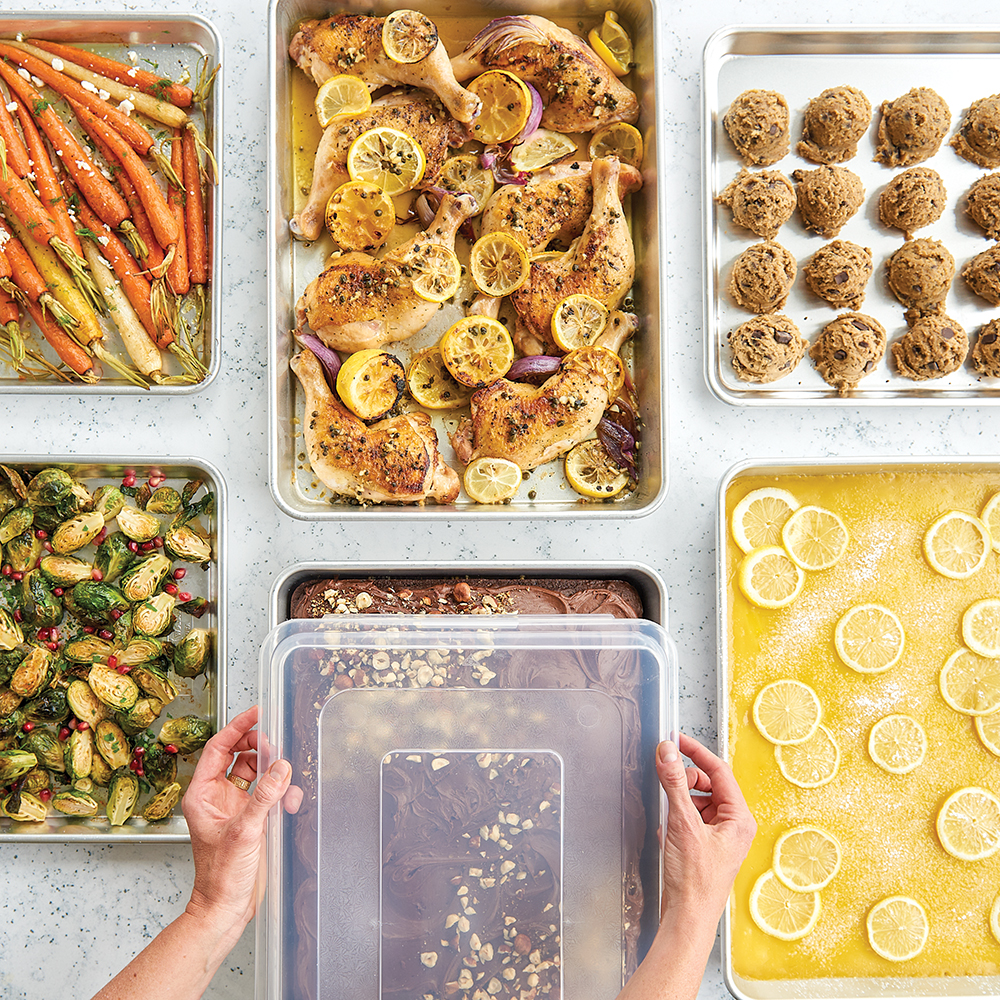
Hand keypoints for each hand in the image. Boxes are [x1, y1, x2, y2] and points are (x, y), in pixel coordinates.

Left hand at [181, 706, 302, 933]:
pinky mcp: (251, 817)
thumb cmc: (220, 876)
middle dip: (262, 751)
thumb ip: (265, 796)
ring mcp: (234, 806)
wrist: (226, 907)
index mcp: (202, 794)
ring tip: (286, 784)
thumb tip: (281, 766)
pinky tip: (289, 803)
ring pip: (257, 773)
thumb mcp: (244, 831)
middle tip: (278, 748)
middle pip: (240, 756)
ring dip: (275, 775)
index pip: (219, 748)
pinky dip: (281, 793)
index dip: (238, 728)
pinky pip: (268, 792)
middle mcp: (217, 796)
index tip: (257, 713)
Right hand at [656, 732, 755, 923]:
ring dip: (680, 800)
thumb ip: (674, 783)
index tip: (676, 740)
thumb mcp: (682, 824)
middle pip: (708, 784)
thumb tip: (669, 752)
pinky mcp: (707, 846)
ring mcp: (721, 836)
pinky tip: (669, 830)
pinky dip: (678, 816)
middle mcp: (734, 826)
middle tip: (667, 781)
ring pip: (698, 801)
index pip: (719, 771)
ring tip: (669, 816)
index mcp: (739, 818)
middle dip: (686, 780)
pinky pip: (692, 817)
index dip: (696, 752)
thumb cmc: (695, 882)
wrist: (688, 919)